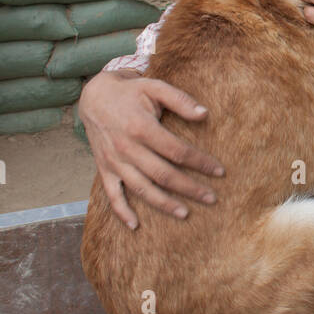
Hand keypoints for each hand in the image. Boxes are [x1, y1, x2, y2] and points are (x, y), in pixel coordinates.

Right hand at [79, 69, 225, 227]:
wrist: (93, 96)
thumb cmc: (130, 92)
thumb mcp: (155, 87)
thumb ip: (180, 100)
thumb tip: (205, 114)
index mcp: (142, 128)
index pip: (177, 151)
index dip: (200, 162)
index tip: (219, 171)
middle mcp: (127, 148)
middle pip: (163, 175)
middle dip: (190, 188)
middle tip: (212, 198)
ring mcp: (114, 161)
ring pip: (142, 188)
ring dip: (164, 204)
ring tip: (185, 214)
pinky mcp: (104, 169)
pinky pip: (112, 195)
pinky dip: (122, 212)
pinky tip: (135, 226)